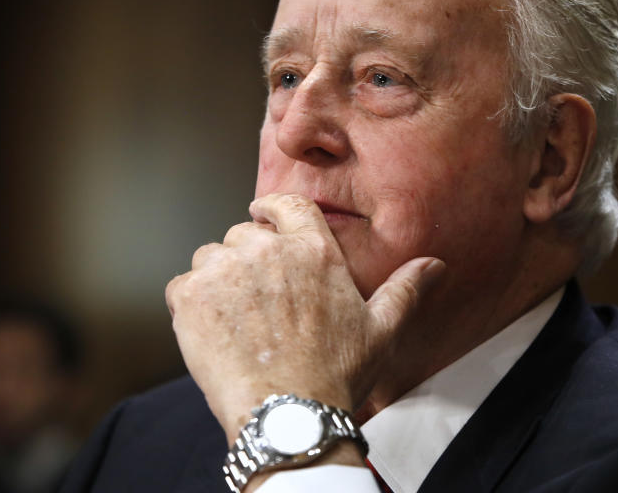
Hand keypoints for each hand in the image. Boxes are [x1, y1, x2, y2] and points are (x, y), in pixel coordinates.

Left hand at [165, 193, 444, 443]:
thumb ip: (405, 289)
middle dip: (248, 258)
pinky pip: (183, 285)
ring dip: (219, 279)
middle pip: (244, 234)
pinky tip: (215, 332)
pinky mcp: (191, 296)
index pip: (288, 204)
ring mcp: (225, 271)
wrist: (288, 413)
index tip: (263, 215)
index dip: (272, 208)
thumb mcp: (381, 329)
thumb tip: (434, 265)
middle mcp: (267, 250)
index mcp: (314, 250)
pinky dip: (193, 304)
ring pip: (211, 257)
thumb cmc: (337, 374)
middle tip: (257, 299)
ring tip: (236, 319)